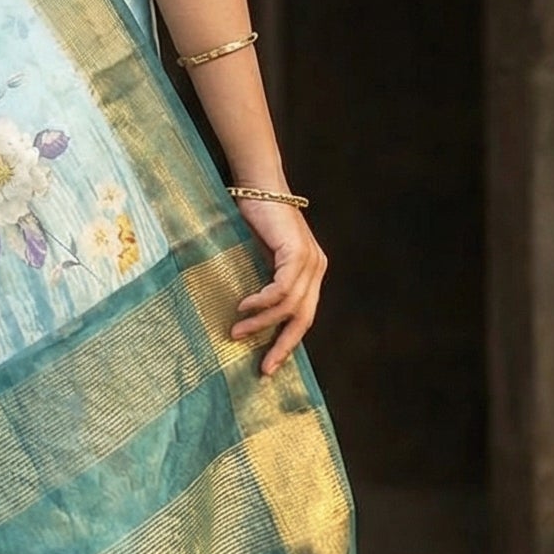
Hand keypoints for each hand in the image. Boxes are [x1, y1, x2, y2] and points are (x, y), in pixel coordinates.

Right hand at [229, 195, 327, 373]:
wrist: (257, 186)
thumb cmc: (254, 219)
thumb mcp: (261, 258)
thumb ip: (265, 281)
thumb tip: (247, 317)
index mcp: (311, 271)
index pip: (304, 316)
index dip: (287, 341)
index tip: (269, 363)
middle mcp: (316, 268)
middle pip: (304, 319)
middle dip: (283, 345)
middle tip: (264, 367)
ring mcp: (309, 260)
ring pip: (289, 307)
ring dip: (262, 323)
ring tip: (236, 331)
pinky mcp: (297, 253)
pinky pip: (281, 290)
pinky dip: (262, 303)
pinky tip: (244, 307)